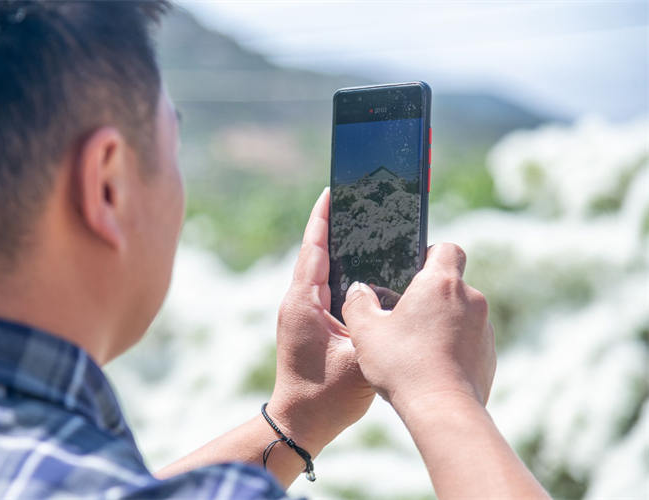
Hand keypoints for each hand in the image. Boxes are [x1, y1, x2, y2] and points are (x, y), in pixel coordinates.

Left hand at [267, 188, 374, 453]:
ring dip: (336, 246)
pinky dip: (339, 270)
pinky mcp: (309, 323)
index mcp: (304, 302)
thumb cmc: (328, 395)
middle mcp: (298, 302)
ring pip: (320, 269)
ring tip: (361, 224)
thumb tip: (392, 297)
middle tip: (356, 200)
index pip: (314, 248)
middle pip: (316, 252)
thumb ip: (373, 324)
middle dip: (333, 225)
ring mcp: (301, 312)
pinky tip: (362, 267)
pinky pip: (323, 286)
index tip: (333, 190)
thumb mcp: (359, 357)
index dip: (323, 218)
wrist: (301, 423)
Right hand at [342, 243, 494, 415]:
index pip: (447, 249)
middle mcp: (470, 299)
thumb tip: (358, 290)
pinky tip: (430, 367)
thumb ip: (358, 303)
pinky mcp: (489, 355)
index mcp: (440, 283)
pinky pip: (469, 340)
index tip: (412, 272)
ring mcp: (484, 328)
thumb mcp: (365, 332)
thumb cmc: (403, 366)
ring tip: (415, 347)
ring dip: (442, 322)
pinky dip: (453, 347)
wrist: (442, 410)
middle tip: (404, 316)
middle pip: (452, 283)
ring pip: (461, 313)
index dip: (430, 255)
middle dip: (430, 296)